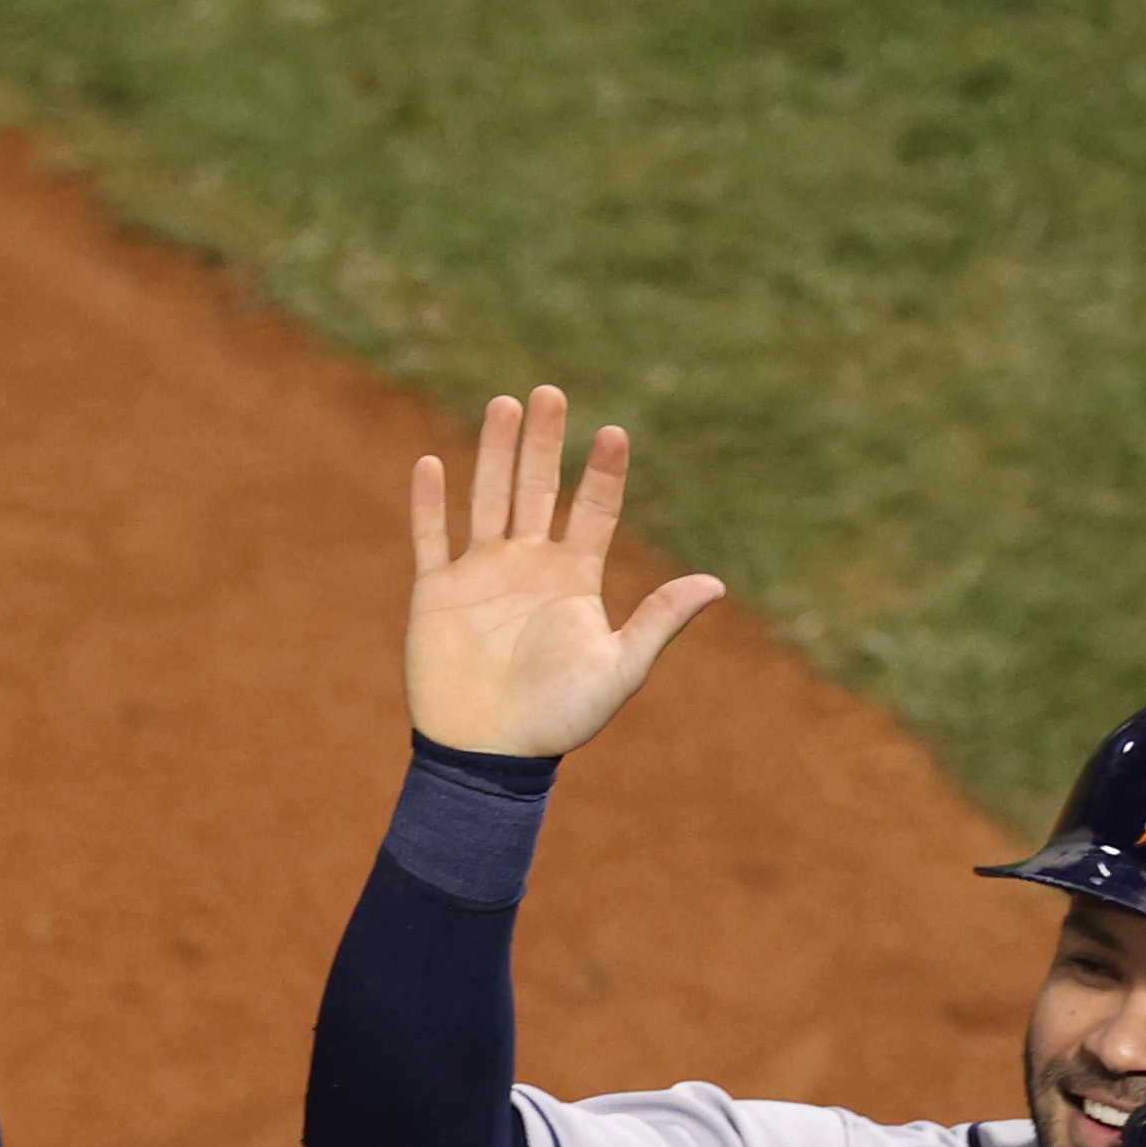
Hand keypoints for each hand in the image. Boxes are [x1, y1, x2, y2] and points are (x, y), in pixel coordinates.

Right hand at [405, 386, 719, 758]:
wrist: (489, 754)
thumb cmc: (559, 718)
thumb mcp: (620, 669)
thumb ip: (658, 621)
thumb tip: (716, 584)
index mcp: (574, 577)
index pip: (592, 509)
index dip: (603, 471)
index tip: (612, 433)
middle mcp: (528, 565)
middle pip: (537, 487)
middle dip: (543, 441)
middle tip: (549, 392)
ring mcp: (481, 574)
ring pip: (487, 498)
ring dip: (492, 453)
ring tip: (503, 405)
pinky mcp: (437, 593)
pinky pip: (431, 538)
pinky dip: (429, 503)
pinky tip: (430, 462)